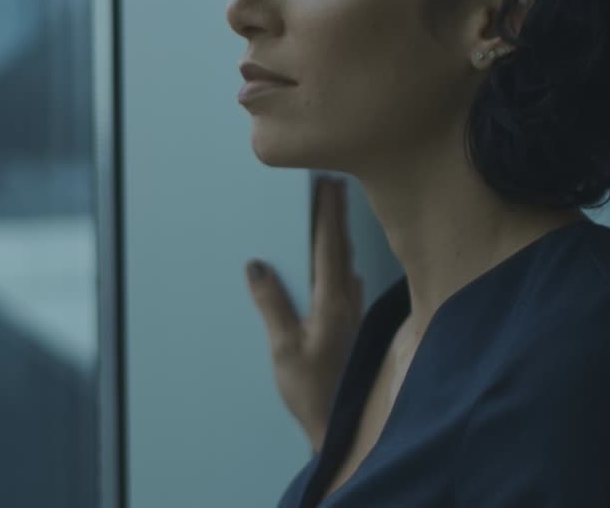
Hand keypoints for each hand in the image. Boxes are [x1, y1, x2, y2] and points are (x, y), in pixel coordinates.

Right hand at [247, 177, 362, 451]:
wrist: (339, 427)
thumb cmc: (311, 391)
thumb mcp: (283, 347)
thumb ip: (272, 304)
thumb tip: (257, 265)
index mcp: (332, 302)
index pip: (329, 247)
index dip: (328, 213)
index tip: (327, 183)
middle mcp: (347, 303)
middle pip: (341, 249)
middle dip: (336, 215)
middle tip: (332, 184)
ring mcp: (352, 315)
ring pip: (345, 265)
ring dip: (338, 237)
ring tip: (332, 215)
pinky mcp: (350, 327)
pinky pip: (345, 283)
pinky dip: (339, 263)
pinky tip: (339, 265)